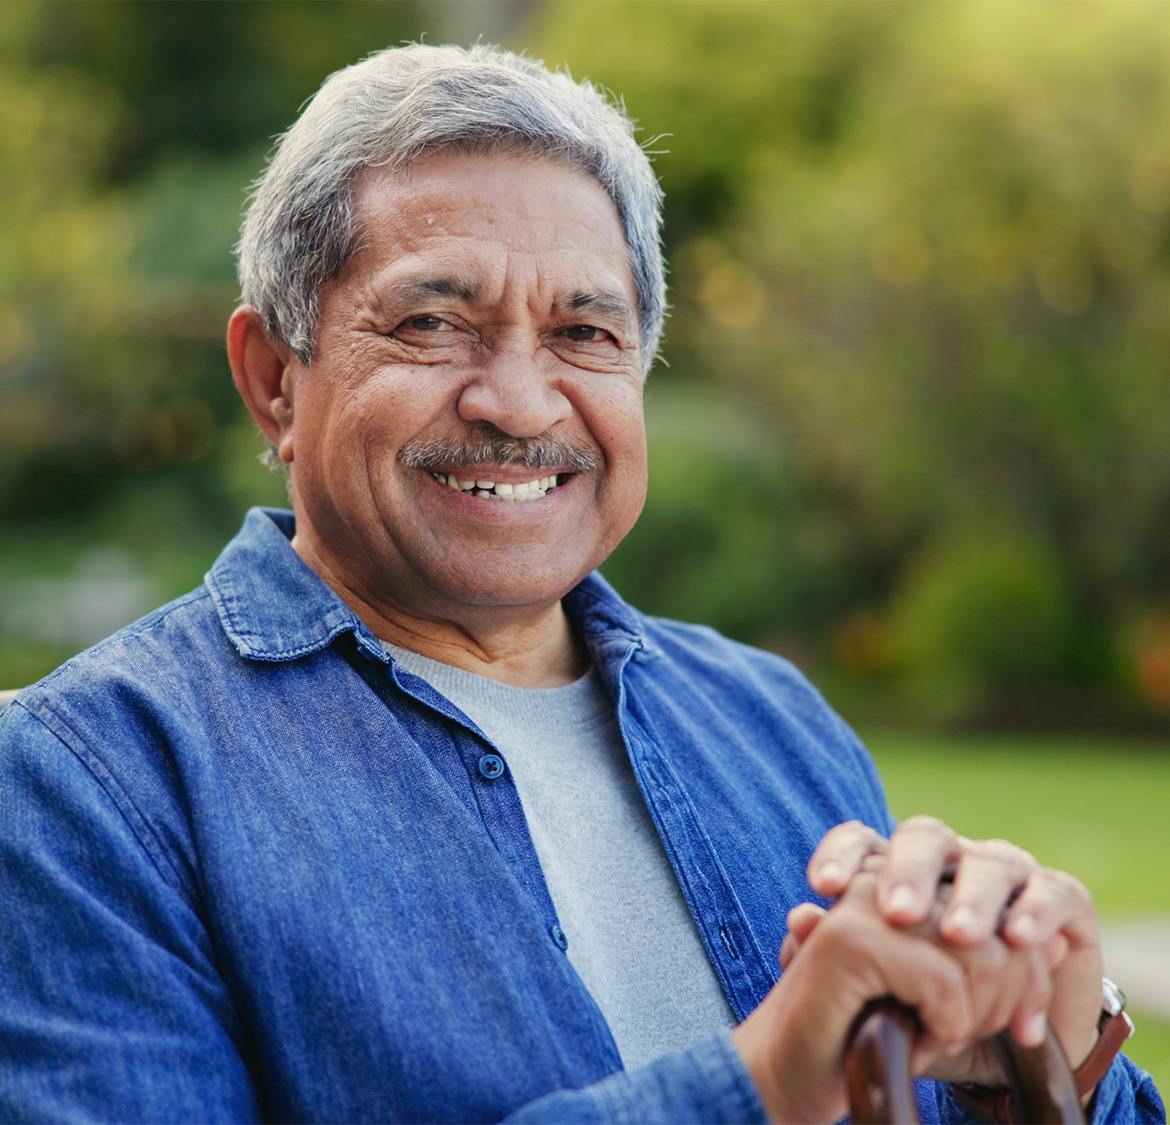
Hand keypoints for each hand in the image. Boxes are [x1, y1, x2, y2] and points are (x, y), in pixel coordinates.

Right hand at [733, 866, 1049, 1122]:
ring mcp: (865, 902)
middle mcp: (883, 876)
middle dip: (1001, 1001)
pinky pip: (944, 980)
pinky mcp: (852, 938)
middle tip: (960, 1034)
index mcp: (902, 878)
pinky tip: (913, 1038)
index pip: (1001, 907)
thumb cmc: (869, 1038)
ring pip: (978, 952)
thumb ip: (984, 963)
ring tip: (932, 1033)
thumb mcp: (941, 996)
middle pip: (998, 931)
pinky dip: (941, 1026)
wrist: (793, 1075)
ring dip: (970, 1015)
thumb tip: (1049, 946)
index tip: (1022, 1029)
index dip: (1026, 976)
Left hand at [806, 818, 1103, 1073]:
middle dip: (909, 870)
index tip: (823, 885)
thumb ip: (832, 954)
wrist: (1006, 1052)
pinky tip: (1018, 940)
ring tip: (958, 937)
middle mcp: (951, 861)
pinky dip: (1037, 911)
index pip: (862, 840)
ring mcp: (1007, 875)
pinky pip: (1054, 891)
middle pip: (926, 838)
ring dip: (973, 898)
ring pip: (989, 863)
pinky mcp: (1064, 902)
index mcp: (896, 871)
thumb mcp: (877, 994)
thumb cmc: (926, 1009)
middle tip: (897, 913)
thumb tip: (799, 919)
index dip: (842, 854)